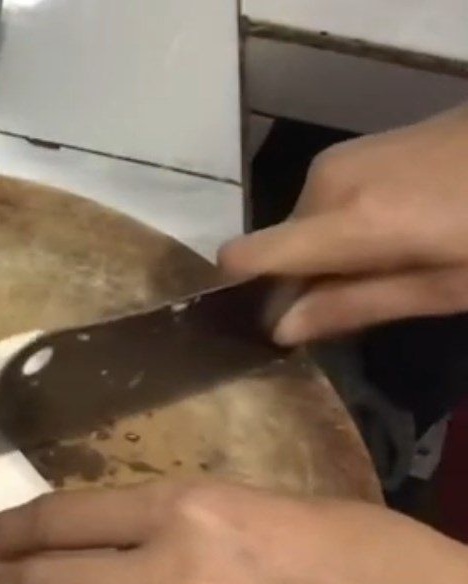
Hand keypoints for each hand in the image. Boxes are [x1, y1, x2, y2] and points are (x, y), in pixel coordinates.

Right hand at [219, 107, 467, 344]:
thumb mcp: (444, 285)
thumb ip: (354, 306)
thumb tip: (278, 329)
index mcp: (347, 222)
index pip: (247, 255)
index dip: (241, 291)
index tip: (262, 321)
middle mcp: (325, 185)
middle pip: (278, 250)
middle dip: (302, 282)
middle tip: (356, 304)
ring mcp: (337, 162)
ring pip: (300, 230)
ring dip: (325, 257)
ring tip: (385, 267)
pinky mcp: (351, 152)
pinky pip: (321, 206)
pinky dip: (339, 230)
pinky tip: (390, 234)